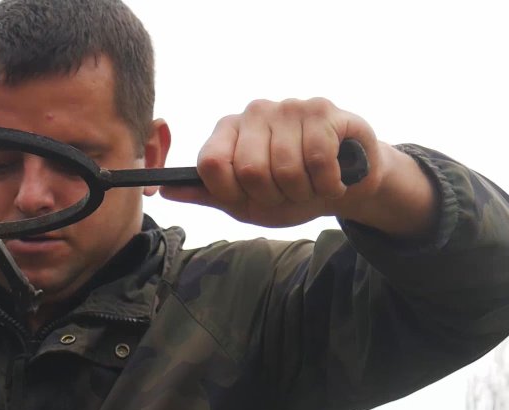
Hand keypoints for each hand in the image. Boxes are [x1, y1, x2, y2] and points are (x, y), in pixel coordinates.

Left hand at [162, 98, 433, 236]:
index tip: (250, 199)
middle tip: (288, 194)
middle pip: (249, 172)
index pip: (211, 166)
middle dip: (273, 197)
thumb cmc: (290, 192)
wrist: (343, 184)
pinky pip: (318, 159)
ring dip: (304, 192)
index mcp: (228, 132)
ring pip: (286, 168)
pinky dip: (328, 183)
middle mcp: (254, 112)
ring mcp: (288, 108)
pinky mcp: (323, 110)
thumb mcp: (244, 202)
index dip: (232, 194)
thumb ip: (208, 194)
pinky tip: (332, 178)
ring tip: (311, 184)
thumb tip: (165, 191)